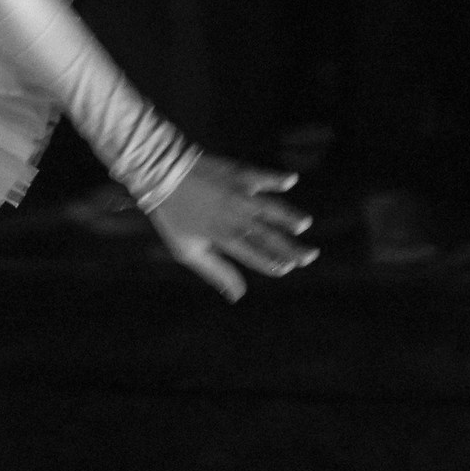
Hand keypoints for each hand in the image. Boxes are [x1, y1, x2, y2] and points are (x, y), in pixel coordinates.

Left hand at [146, 156, 314, 299]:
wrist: (159, 174)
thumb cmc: (172, 215)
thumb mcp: (187, 250)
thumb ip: (216, 272)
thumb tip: (237, 296)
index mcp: (223, 237)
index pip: (254, 255)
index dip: (271, 263)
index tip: (286, 268)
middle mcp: (235, 217)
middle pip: (268, 236)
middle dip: (291, 248)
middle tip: (310, 257)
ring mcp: (238, 195)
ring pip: (270, 208)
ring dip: (288, 217)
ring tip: (304, 225)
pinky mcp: (237, 174)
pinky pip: (261, 176)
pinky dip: (276, 178)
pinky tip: (291, 180)